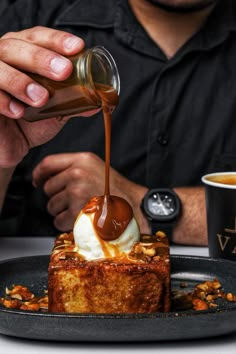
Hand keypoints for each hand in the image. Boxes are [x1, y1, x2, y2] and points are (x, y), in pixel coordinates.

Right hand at [0, 27, 85, 166]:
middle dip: (41, 58)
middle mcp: (4, 60)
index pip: (37, 37)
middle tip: (64, 71)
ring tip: (41, 98)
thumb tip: (102, 101)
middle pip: (16, 47)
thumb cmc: (31, 122)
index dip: (56, 40)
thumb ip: (74, 102)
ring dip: (21, 81)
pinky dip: (3, 101)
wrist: (12, 145)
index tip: (78, 47)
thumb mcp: (56, 110)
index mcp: (23, 55)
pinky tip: (19, 112)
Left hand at [32, 152, 148, 231]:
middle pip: (48, 187)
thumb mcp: (96, 167)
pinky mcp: (77, 210)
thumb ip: (74, 167)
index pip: (48, 163)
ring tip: (79, 209)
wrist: (133, 206)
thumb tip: (49, 176)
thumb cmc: (116, 189)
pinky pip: (58, 220)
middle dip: (56, 196)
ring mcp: (76, 192)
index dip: (38, 173)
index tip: (37, 180)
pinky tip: (80, 218)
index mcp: (81, 160)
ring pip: (51, 205)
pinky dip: (66, 223)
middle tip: (72, 200)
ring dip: (61, 211)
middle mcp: (77, 173)